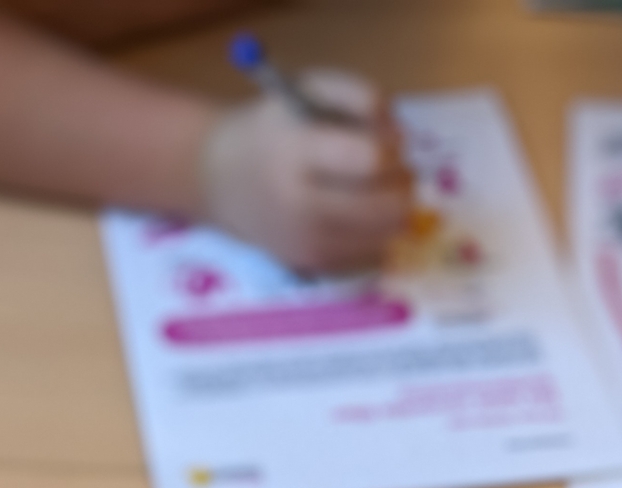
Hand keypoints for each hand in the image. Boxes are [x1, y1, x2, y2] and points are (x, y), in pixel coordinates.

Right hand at [201, 73, 411, 274]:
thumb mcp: (309, 89)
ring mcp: (306, 243)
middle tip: (391, 169)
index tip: (383, 142)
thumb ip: (361, 96)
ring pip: (386, 234)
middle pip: (387, 206)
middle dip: (401, 183)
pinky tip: (360, 214)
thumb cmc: (270, 128)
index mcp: (296, 155)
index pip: (372, 160)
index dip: (391, 148)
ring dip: (395, 209)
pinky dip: (378, 232)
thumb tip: (400, 136)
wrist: (219, 178)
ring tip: (377, 190)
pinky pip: (371, 254)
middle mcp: (299, 207)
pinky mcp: (312, 264)